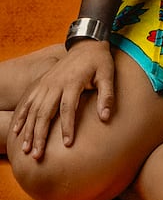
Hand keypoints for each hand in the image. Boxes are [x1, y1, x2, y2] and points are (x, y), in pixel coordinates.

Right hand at [12, 42, 115, 158]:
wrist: (87, 44)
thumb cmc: (99, 62)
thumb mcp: (108, 75)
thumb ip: (106, 96)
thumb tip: (105, 118)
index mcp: (73, 82)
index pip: (68, 108)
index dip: (67, 127)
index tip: (67, 144)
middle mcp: (56, 83)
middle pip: (45, 112)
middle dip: (40, 135)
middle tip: (38, 155)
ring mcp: (46, 83)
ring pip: (34, 109)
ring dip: (28, 129)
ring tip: (26, 149)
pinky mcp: (42, 82)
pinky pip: (27, 100)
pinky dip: (21, 116)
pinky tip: (16, 131)